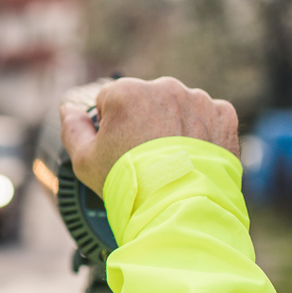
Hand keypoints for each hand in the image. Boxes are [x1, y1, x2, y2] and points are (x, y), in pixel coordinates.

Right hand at [60, 77, 239, 196]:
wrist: (180, 205)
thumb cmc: (128, 182)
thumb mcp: (84, 160)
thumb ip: (72, 128)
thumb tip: (67, 108)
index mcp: (126, 91)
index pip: (110, 100)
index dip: (110, 127)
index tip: (118, 150)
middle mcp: (164, 87)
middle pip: (146, 101)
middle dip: (144, 122)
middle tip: (145, 158)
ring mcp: (197, 99)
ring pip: (178, 108)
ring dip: (173, 126)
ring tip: (171, 160)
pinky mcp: (223, 115)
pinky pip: (208, 117)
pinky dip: (202, 133)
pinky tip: (193, 156)